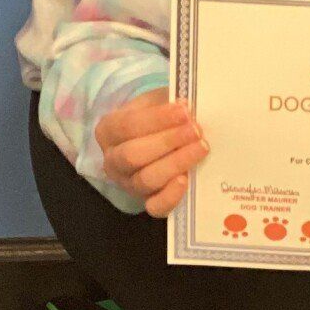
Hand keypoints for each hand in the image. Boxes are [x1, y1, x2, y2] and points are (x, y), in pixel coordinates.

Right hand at [95, 90, 208, 216]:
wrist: (161, 135)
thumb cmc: (159, 116)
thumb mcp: (158, 101)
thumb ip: (169, 103)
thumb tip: (189, 108)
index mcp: (108, 131)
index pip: (128, 125)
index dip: (158, 118)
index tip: (185, 110)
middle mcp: (112, 161)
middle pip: (133, 155)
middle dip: (168, 141)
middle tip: (196, 130)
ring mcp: (128, 184)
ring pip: (146, 180)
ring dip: (176, 163)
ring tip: (201, 147)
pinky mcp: (147, 202)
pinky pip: (155, 207)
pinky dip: (171, 196)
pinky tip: (187, 180)